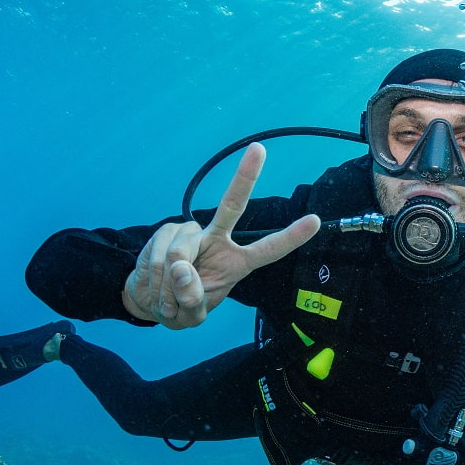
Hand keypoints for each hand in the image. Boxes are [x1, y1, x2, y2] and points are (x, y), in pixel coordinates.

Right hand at [123, 143, 319, 328]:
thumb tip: (181, 270)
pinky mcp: (167, 232)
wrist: (149, 301)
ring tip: (167, 298)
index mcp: (237, 262)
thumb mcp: (192, 314)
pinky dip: (154, 279)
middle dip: (245, 176)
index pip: (268, 249)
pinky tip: (155, 287)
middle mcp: (218, 240)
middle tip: (259, 149)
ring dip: (168, 284)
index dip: (291, 237)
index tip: (315, 220)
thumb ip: (192, 298)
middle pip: (232, 206)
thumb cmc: (181, 306)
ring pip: (180, 252)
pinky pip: (160, 255)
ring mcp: (192, 233)